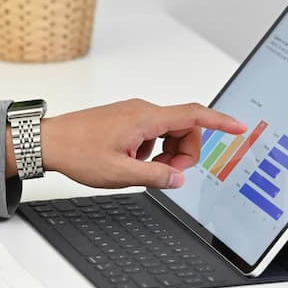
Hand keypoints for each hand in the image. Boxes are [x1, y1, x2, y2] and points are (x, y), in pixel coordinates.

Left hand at [40, 99, 246, 188]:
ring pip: (169, 132)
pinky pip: (153, 134)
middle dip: (185, 152)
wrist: (48, 141)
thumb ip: (155, 176)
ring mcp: (134, 114)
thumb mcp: (120, 173)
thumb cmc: (76, 151)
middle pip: (184, 127)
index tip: (239, 127)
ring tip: (142, 169)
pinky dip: (152, 150)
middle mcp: (142, 110)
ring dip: (167, 153)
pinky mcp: (126, 121)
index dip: (220, 122)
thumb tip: (179, 177)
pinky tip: (131, 162)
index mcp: (145, 118)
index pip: (193, 115)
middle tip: (167, 174)